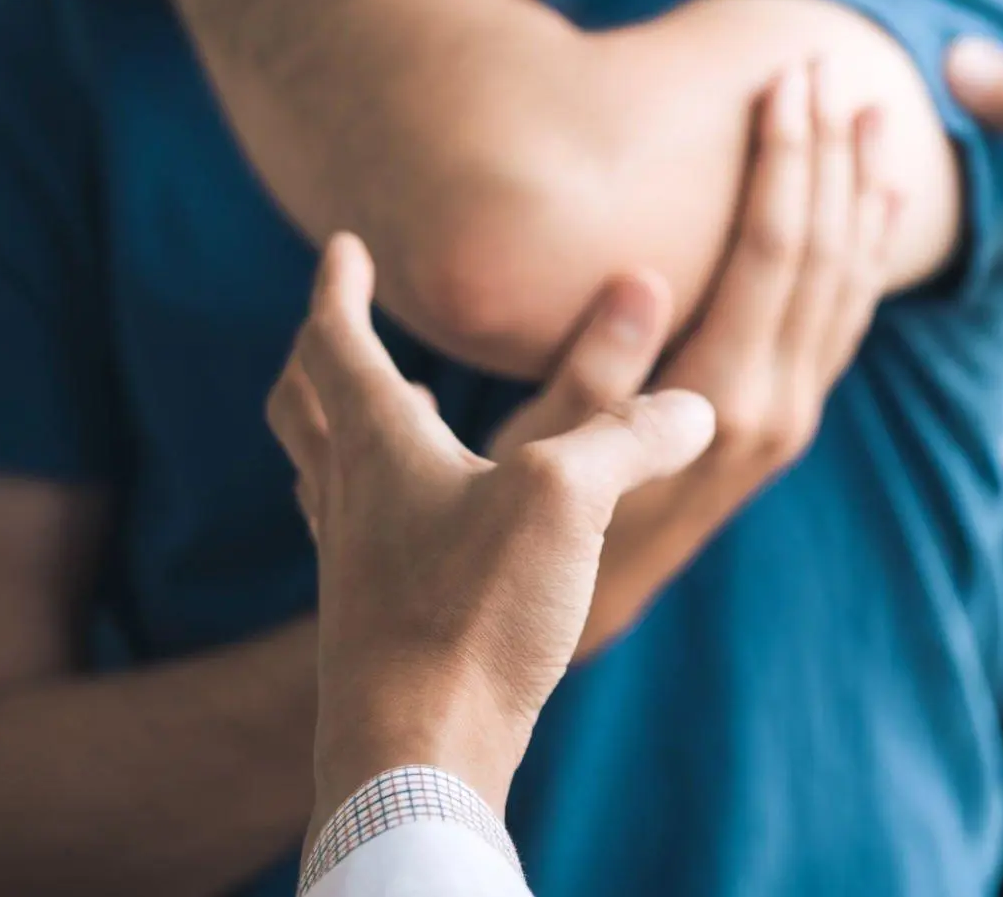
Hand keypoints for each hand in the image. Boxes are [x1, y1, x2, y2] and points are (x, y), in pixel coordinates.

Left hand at [266, 235, 715, 834]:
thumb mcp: (568, 498)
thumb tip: (698, 407)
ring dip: (345, 426)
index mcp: (379, 443)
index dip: (340, 289)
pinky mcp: (379, 621)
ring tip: (393, 411)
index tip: (344, 247)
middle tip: (341, 323)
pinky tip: (437, 522)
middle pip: (305, 405)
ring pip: (327, 472)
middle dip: (321, 352)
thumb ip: (633, 437)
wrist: (417, 756)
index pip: (335, 341)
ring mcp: (357, 564)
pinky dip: (383, 500)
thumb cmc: (472, 615)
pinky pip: (362, 535)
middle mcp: (352, 495)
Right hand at [489, 60, 899, 653]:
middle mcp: (773, 408)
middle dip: (828, 153)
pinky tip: (873, 210)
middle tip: (831, 66)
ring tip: (873, 116)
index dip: (784, 158)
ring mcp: (790, 418)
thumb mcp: (543, 449)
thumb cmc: (536, 521)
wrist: (583, 614)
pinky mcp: (788, 423)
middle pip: (823, 253)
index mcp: (718, 400)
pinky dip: (864, 256)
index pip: (772, 252)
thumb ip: (597, 368)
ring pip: (849, 286)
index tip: (787, 79)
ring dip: (860, 195)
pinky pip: (844, 323)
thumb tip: (643, 274)